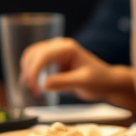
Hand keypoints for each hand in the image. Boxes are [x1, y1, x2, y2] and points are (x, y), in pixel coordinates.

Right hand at [19, 37, 135, 114]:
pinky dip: (31, 72)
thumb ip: (63, 82)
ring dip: (27, 70)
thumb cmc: (99, 81)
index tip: (32, 85)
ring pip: (33, 56)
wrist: (108, 82)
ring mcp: (55, 52)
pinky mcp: (53, 60)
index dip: (35, 69)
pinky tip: (33, 84)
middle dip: (29, 70)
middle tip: (31, 89)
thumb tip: (43, 85)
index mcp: (67, 47)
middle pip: (35, 53)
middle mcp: (59, 46)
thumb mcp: (83, 82)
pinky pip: (37, 62)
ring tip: (31, 88)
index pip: (44, 55)